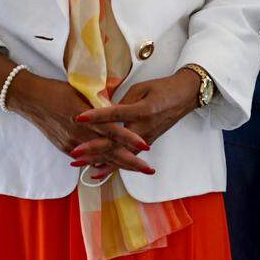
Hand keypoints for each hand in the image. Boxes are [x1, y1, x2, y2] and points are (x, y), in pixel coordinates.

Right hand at [5, 72, 152, 174]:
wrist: (31, 99)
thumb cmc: (58, 90)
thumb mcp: (83, 90)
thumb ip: (102, 98)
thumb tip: (120, 94)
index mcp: (86, 117)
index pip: (112, 131)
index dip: (130, 138)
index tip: (147, 144)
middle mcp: (79, 134)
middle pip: (109, 151)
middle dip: (131, 161)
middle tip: (149, 169)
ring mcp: (71, 143)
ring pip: (100, 158)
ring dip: (119, 164)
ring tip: (138, 169)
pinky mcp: (65, 148)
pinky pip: (87, 159)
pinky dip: (102, 162)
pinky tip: (115, 167)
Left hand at [72, 69, 200, 175]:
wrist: (185, 96)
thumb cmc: (164, 88)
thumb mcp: (142, 88)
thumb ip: (121, 99)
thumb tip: (101, 107)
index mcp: (142, 110)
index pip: (115, 114)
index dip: (96, 116)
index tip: (78, 117)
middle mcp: (144, 128)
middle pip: (116, 142)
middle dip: (93, 148)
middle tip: (75, 152)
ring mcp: (146, 139)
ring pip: (120, 154)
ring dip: (98, 160)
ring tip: (79, 165)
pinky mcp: (147, 143)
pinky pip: (127, 158)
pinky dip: (111, 165)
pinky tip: (97, 171)